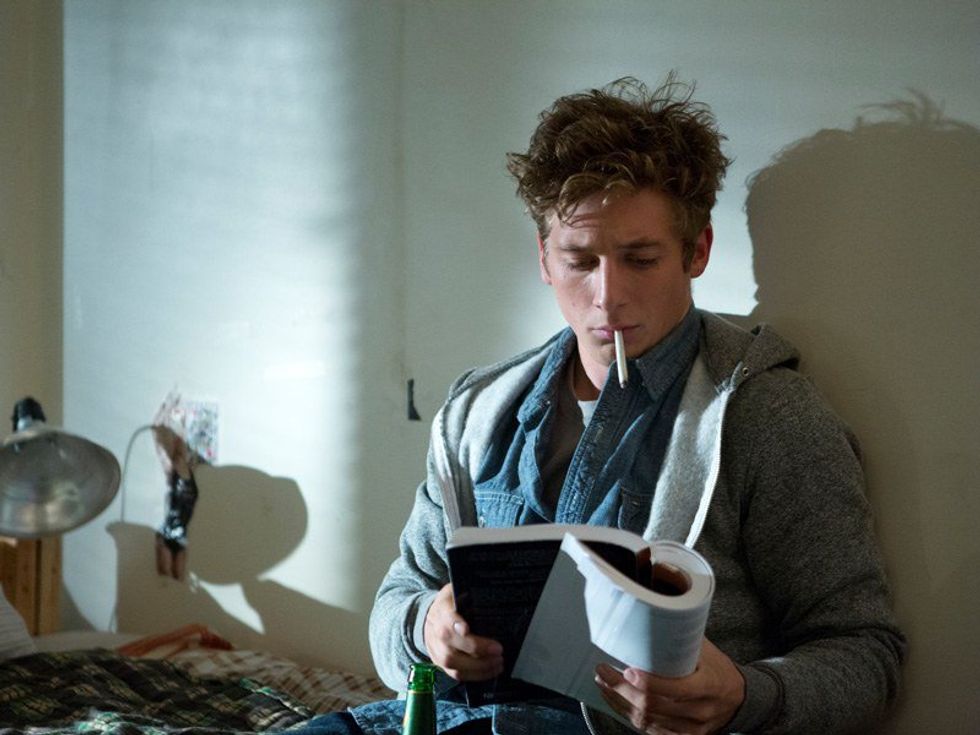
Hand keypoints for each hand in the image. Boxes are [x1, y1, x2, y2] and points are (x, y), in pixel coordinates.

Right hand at [423, 583, 503, 681]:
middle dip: (478, 652)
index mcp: (442, 612)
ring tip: (499, 663)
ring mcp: (437, 652)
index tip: (466, 629)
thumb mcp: (455, 590)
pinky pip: (457, 675)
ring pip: (456, 665)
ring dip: (480, 667)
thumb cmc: (448, 604)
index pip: (447, 620)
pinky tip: (491, 670)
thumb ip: (469, 593)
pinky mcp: (441, 665)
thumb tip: (492, 594)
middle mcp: (437, 634)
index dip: (456, 626)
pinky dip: (476, 675)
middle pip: (452, 648)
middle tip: (499, 651)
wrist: (428, 617)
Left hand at [594, 638, 744, 734]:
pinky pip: (651, 731)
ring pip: (648, 720)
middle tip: (602, 671)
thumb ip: (682, 638)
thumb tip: (650, 613)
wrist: (738, 699)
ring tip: (603, 683)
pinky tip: (617, 701)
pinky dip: (630, 716)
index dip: (649, 682)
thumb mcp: (706, 650)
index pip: (677, 689)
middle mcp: (700, 710)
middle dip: (622, 690)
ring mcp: (692, 728)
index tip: (627, 670)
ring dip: (620, 702)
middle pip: (654, 706)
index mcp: (709, 685)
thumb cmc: (717, 668)